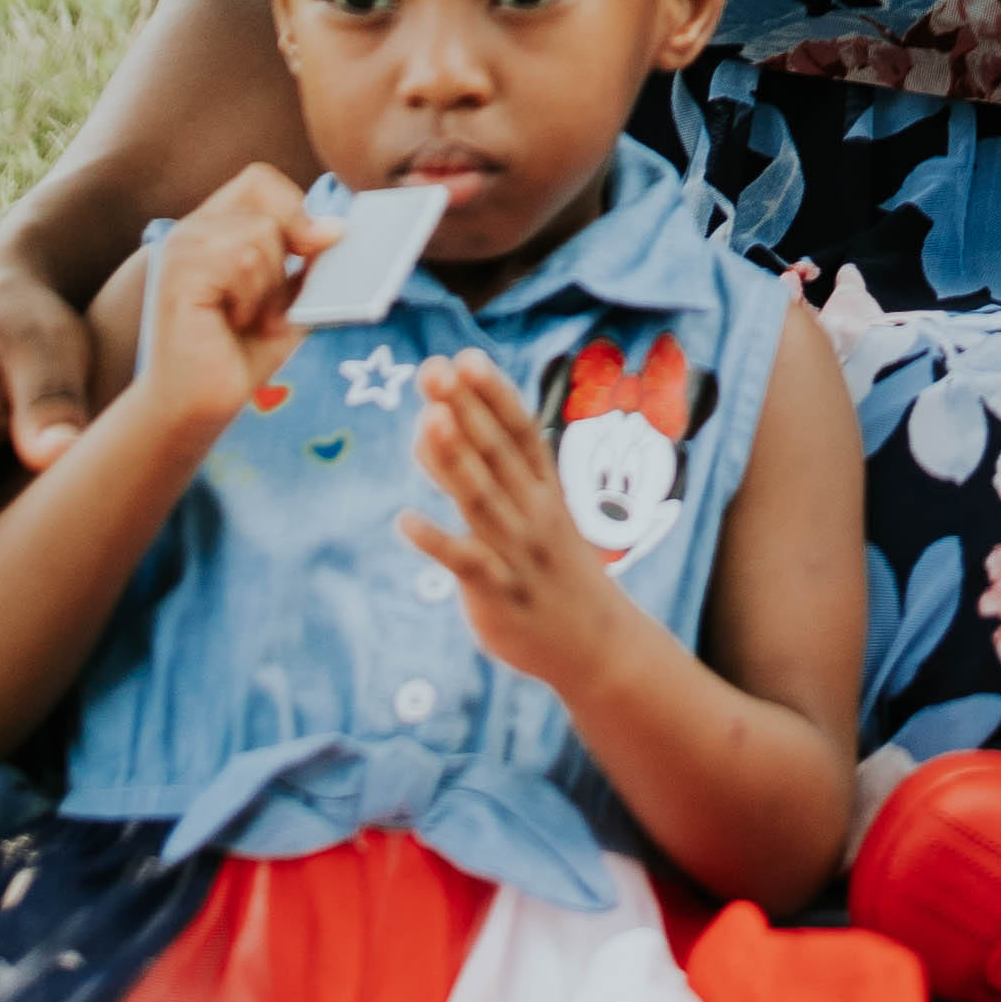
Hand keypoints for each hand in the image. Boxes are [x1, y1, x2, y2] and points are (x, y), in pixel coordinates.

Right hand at [135, 164, 329, 440]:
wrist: (200, 407)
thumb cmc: (241, 354)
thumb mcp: (290, 299)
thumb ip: (309, 261)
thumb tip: (337, 227)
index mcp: (215, 228)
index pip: (260, 181)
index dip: (294, 207)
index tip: (318, 246)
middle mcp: (192, 230)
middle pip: (264, 200)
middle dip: (284, 254)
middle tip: (265, 305)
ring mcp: (180, 250)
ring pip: (259, 233)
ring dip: (266, 287)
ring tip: (243, 319)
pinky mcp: (177, 275)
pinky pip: (240, 260)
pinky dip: (249, 299)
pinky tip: (228, 323)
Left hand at [405, 351, 629, 705]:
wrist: (597, 645)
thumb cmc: (553, 569)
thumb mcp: (536, 516)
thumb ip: (488, 474)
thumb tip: (432, 424)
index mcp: (547, 490)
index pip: (520, 431)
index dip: (494, 394)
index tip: (466, 357)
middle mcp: (535, 513)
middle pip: (497, 454)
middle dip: (465, 409)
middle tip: (434, 371)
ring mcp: (517, 553)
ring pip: (482, 498)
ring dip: (455, 458)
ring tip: (428, 419)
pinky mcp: (497, 594)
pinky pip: (464, 563)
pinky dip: (435, 540)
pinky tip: (403, 520)